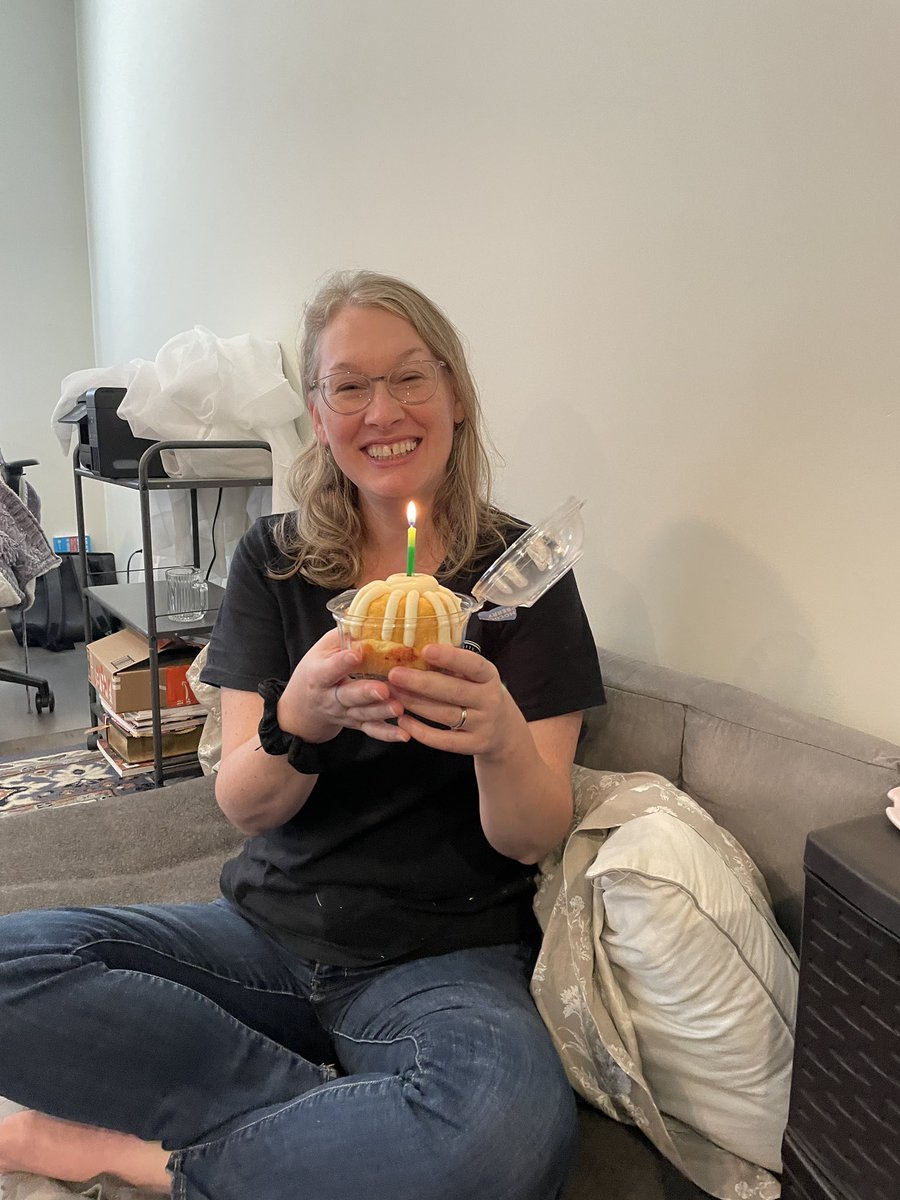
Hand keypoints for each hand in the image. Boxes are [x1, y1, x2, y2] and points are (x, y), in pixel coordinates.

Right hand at [277, 629, 409, 744]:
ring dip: (381, 712)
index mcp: (319, 675)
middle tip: (383, 689)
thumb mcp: (321, 651)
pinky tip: (404, 735)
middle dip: (366, 693)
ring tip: (399, 709)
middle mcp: (330, 697)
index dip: (342, 662)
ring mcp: (344, 713)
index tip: (357, 653)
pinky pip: (371, 731)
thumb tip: (364, 613)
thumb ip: (341, 636)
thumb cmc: (316, 672)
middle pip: (348, 696)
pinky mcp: (355, 725)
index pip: (330, 668)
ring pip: (362, 715)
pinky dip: (387, 735)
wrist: (302, 709)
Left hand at [388, 643, 517, 756]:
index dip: (450, 658)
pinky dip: (421, 732)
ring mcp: (483, 724)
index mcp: (489, 676)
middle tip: (394, 674)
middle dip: (421, 683)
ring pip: (445, 715)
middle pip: (454, 691)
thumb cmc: (479, 694)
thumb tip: (414, 650)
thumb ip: (453, 667)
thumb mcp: (475, 677)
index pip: (473, 665)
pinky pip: (444, 741)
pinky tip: (403, 720)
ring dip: (415, 704)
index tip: (425, 650)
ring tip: (393, 693)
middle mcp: (489, 700)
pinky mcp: (474, 745)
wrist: (504, 730)